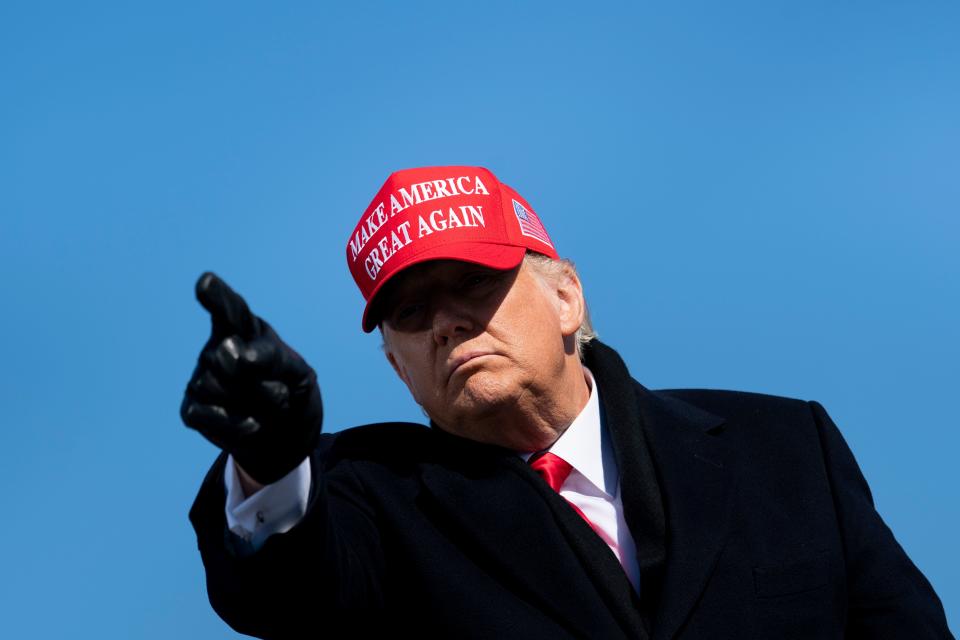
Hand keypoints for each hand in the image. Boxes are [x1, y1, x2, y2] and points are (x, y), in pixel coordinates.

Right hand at [181, 272, 322, 483]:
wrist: (286, 435)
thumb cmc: (293, 392)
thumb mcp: (300, 374)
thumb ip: (271, 358)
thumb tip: (228, 352)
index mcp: (247, 330)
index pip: (231, 309)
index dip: (218, 296)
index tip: (206, 282)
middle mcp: (218, 346)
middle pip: (227, 356)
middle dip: (259, 379)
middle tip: (282, 391)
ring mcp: (201, 377)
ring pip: (215, 385)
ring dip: (251, 402)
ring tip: (269, 407)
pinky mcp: (192, 408)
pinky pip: (208, 414)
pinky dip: (236, 423)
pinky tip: (254, 423)